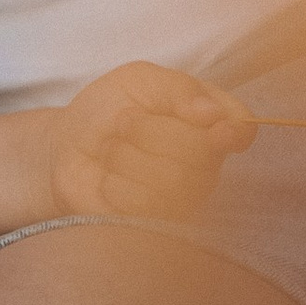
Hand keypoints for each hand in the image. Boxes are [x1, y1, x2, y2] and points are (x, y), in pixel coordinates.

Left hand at [46, 61, 255, 220]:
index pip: (239, 130)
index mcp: (208, 125)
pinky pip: (143, 206)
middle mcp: (204, 165)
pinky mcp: (154, 223)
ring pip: (171, 180)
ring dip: (126, 156)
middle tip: (123, 121)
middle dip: (149, 131)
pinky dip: (114, 184)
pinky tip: (109, 177)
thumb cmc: (108, 109)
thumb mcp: (139, 81)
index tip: (209, 124)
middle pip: (199, 154)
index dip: (231, 131)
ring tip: (112, 149)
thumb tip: (213, 113)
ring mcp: (182, 198)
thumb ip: (178, 89)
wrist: (66, 144)